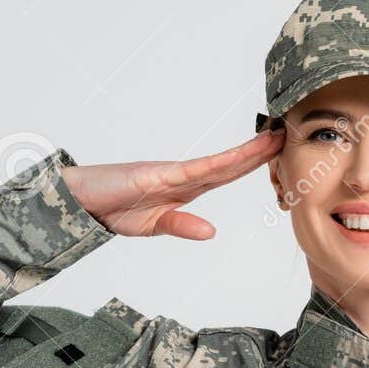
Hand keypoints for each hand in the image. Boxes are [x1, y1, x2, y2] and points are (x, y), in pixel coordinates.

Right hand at [60, 129, 284, 239]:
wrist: (80, 201)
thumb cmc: (112, 208)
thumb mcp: (153, 226)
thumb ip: (182, 226)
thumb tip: (212, 232)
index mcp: (186, 188)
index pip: (227, 174)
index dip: (253, 163)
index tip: (276, 153)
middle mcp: (184, 176)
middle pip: (231, 163)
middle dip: (260, 151)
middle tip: (288, 135)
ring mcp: (173, 173)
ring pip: (220, 162)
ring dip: (248, 152)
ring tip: (274, 138)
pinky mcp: (159, 174)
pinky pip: (196, 170)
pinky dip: (219, 164)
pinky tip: (240, 159)